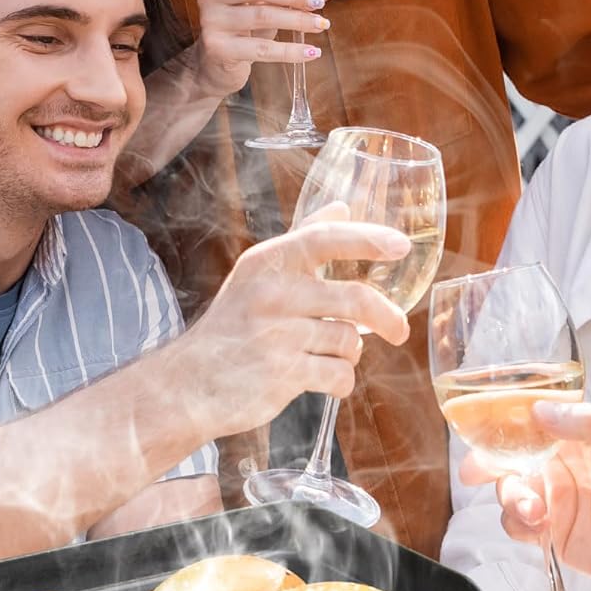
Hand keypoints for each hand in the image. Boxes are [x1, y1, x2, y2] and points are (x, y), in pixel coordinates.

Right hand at [181, 206, 409, 438]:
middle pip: (354, 299)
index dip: (368, 238)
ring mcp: (277, 335)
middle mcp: (272, 293)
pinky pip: (339, 374)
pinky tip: (322, 380)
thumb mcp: (258, 276)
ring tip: (323, 357)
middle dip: (386, 318)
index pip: (324, 239)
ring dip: (347, 354)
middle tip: (399, 331)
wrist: (188, 385)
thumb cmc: (231, 328)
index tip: (401, 246)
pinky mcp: (283, 374)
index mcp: (267, 263)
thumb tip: (343, 205)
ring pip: (349, 341)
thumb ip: (302, 240)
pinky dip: (340, 382)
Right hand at [186, 0, 339, 100]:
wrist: (217, 67)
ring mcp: (211, 22)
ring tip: (321, 25)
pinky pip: (261, 50)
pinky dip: (291, 52)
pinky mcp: (218, 49)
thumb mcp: (266, 6)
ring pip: (261, 17)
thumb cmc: (244, 29)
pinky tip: (312, 52)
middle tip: (318, 2)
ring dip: (297, 21)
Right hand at [458, 402, 590, 590]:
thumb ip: (583, 425)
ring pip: (510, 495)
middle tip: (475, 473)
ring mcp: (555, 504)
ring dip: (511, 500)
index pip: (527, 427)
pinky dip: (517, 526)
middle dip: (488, 466)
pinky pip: (519, 528)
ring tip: (535, 512)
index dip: (499, 428)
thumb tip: (541, 409)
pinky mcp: (554, 536)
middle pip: (508, 462)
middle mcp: (560, 471)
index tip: (478, 428)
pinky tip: (537, 527)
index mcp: (574, 444)